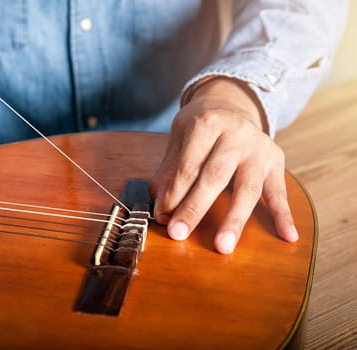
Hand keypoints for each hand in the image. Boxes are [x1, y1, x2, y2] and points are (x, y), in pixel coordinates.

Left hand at [150, 77, 298, 253]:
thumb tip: (161, 210)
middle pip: (215, 176)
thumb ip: (170, 172)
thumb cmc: (201, 127)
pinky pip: (280, 191)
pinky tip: (288, 236)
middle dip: (195, 208)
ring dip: (234, 220)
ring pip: (247, 188)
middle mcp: (236, 133)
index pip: (188, 166)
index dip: (174, 194)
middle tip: (178, 234)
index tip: (162, 218)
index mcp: (208, 123)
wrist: (233, 104)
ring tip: (223, 246)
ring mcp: (259, 147)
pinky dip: (284, 215)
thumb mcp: (180, 138)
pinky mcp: (276, 161)